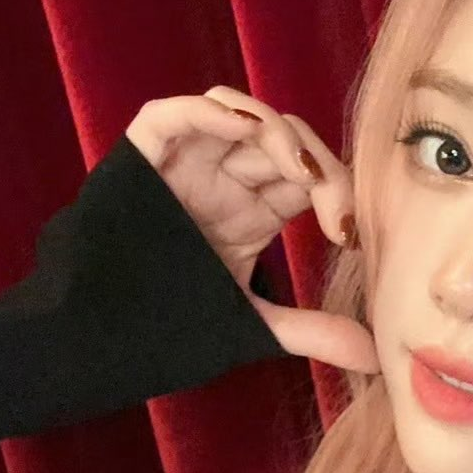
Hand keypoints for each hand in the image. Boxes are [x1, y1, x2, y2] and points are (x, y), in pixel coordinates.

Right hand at [124, 85, 378, 372]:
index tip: (351, 235)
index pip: (310, 178)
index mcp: (254, 209)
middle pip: (284, 140)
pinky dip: (210, 113)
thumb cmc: (169, 326)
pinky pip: (176, 115)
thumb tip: (375, 359)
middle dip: (316, 163)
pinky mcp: (144, 155)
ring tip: (297, 170)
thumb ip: (311, 332)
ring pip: (239, 116)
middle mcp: (226, 179)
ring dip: (275, 133)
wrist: (97, 338)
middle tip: (333, 203)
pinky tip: (240, 130)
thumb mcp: (250, 325)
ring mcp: (186, 163)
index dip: (338, 193)